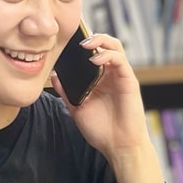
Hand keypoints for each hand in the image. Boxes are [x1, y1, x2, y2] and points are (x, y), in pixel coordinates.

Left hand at [51, 33, 164, 182]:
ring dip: (101, 40)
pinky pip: (120, 60)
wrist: (118, 146)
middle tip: (76, 38)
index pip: (93, 53)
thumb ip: (67, 92)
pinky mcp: (129, 81)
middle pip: (105, 44)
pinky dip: (108, 55)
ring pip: (115, 47)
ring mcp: (121, 77)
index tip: (68, 39)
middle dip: (92, 36)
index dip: (84, 43)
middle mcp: (111, 75)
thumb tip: (53, 76)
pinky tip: (95, 59)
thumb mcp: (78, 109)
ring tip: (85, 44)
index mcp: (100, 79)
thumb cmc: (101, 130)